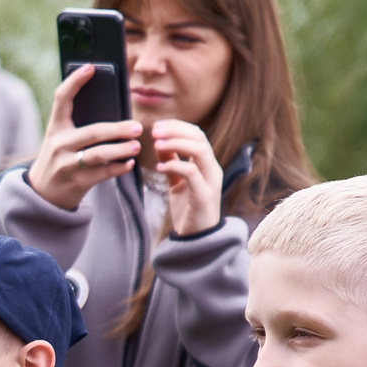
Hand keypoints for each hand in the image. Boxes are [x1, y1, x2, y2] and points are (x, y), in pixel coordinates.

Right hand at [23, 66, 142, 210]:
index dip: (75, 81)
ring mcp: (67, 164)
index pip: (62, 99)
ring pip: (99, 154)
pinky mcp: (77, 182)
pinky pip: (102, 174)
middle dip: (118, 129)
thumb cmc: (59, 159)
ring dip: (121, 150)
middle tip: (136, 127)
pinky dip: (118, 168)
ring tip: (136, 146)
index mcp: (55, 128)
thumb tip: (114, 111)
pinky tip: (129, 164)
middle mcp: (59, 144)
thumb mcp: (60, 139)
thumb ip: (78, 125)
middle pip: (93, 132)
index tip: (90, 68)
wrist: (43, 193)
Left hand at [149, 119, 224, 235]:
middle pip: (200, 138)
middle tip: (154, 131)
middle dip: (176, 130)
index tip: (156, 126)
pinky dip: (175, 165)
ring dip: (176, 143)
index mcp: (207, 164)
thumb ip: (171, 162)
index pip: (197, 134)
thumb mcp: (177, 182)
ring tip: (156, 143)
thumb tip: (159, 142)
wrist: (196, 240)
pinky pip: (192, 173)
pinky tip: (159, 167)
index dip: (177, 126)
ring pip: (200, 151)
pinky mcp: (204, 196)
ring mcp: (211, 182)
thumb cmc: (188, 210)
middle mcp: (213, 170)